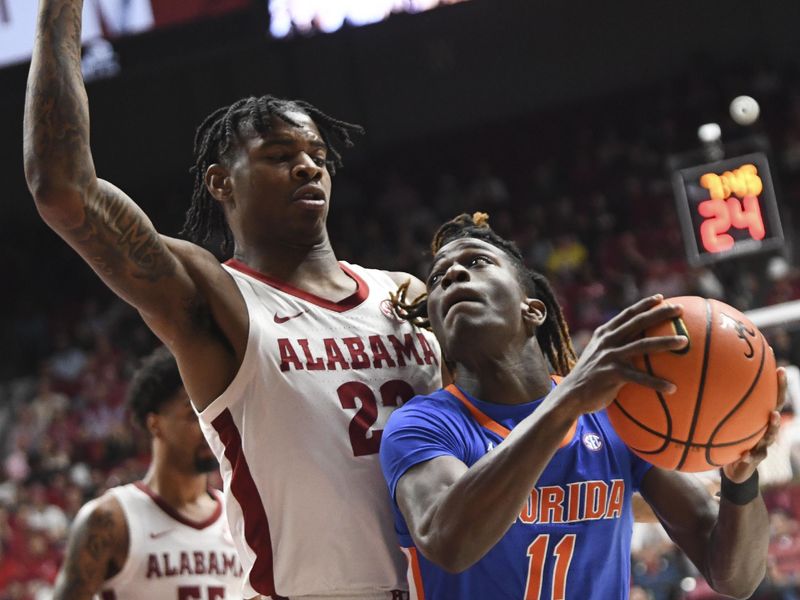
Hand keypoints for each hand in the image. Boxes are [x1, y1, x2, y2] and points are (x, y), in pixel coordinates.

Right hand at [553, 294, 687, 415]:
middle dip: (660, 313)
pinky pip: (639, 377)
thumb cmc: (589, 377)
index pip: (627, 314)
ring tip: (684, 342)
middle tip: (680, 310)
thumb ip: (613, 348)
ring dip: (665, 342)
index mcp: (604, 334)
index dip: (645, 304)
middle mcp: (607, 341)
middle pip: (638, 322)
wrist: (570, 395)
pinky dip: (656, 382)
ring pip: (642, 345)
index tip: (662, 298)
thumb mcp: (597, 356)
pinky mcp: (611, 373)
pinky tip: (672, 388)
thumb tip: (637, 349)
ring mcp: (609, 356)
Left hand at [722, 366, 786, 482]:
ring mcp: (762, 444)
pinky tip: (744, 454)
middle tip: (781, 374)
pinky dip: (748, 455)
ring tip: (773, 416)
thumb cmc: (727, 439)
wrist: (734, 467)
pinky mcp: (753, 460)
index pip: (770, 397)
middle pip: (776, 408)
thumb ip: (717, 407)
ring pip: (771, 434)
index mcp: (758, 418)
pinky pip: (752, 458)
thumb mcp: (722, 423)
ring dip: (773, 425)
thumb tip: (700, 382)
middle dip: (781, 391)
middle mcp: (764, 429)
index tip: (777, 365)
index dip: (776, 382)